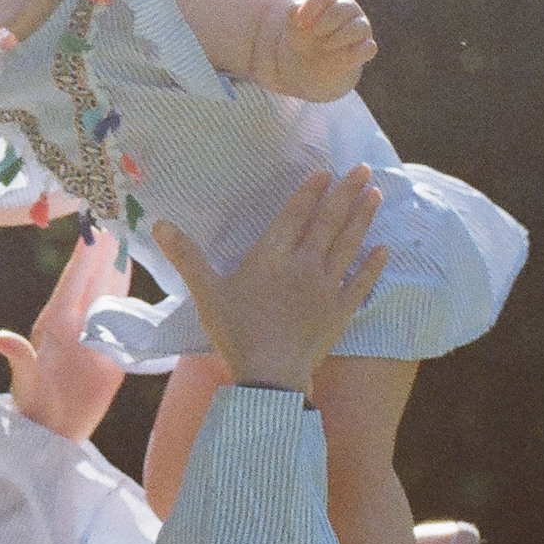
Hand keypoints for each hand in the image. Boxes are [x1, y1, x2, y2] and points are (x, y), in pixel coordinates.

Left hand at [0, 225, 130, 442]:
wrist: (53, 434)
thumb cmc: (35, 408)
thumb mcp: (27, 383)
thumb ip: (20, 359)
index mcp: (57, 321)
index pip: (75, 279)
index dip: (87, 251)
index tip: (98, 222)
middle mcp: (77, 320)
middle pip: (97, 276)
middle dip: (109, 246)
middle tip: (123, 211)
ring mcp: (96, 332)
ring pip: (112, 290)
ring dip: (123, 263)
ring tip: (137, 232)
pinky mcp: (113, 349)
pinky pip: (126, 316)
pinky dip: (135, 294)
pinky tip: (144, 279)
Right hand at [152, 170, 387, 394]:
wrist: (269, 374)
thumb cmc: (235, 332)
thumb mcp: (205, 292)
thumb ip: (187, 256)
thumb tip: (159, 223)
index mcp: (271, 257)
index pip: (294, 216)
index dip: (310, 192)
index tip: (326, 172)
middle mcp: (303, 265)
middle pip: (328, 222)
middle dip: (346, 193)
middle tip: (364, 169)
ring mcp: (326, 287)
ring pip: (348, 245)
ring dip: (363, 218)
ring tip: (375, 195)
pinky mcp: (340, 311)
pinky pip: (361, 283)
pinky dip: (373, 265)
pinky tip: (384, 248)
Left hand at [277, 0, 376, 100]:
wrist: (311, 62)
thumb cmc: (303, 36)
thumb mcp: (292, 25)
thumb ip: (293, 13)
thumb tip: (303, 16)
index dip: (308, 9)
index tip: (300, 24)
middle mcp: (349, 8)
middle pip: (342, 9)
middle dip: (325, 23)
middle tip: (315, 34)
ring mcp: (361, 27)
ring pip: (359, 28)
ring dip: (339, 38)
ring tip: (326, 45)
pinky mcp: (366, 48)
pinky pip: (368, 49)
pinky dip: (353, 55)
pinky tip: (338, 58)